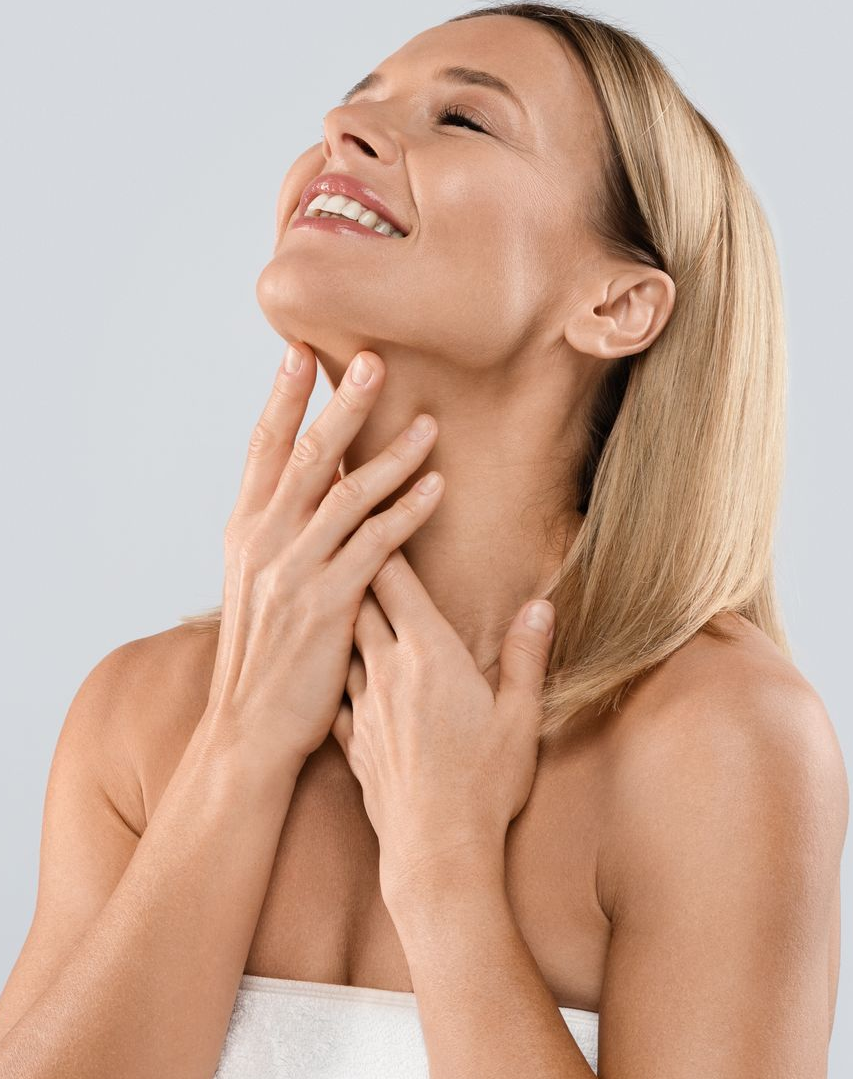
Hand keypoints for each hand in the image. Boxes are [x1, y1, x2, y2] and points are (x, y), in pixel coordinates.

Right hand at [204, 345, 443, 775]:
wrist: (249, 728)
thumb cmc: (262, 657)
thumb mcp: (254, 585)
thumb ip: (278, 534)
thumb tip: (308, 492)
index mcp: (244, 530)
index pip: (263, 448)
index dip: (282, 398)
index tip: (299, 351)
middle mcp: (263, 540)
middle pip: (309, 455)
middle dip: (343, 403)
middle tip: (375, 360)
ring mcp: (294, 570)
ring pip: (348, 492)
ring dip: (393, 453)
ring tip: (430, 423)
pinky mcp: (328, 603)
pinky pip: (376, 544)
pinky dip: (408, 510)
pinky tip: (437, 487)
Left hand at [329, 547, 555, 911]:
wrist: (436, 854)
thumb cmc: (486, 786)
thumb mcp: (520, 717)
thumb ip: (527, 656)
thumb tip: (540, 606)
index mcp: (430, 654)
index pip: (395, 577)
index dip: (378, 532)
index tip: (364, 497)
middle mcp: (387, 669)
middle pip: (356, 595)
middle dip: (346, 553)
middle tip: (331, 516)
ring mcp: (362, 704)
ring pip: (338, 638)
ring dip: (333, 606)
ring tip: (323, 576)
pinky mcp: (349, 739)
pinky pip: (334, 686)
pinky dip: (328, 663)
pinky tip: (322, 658)